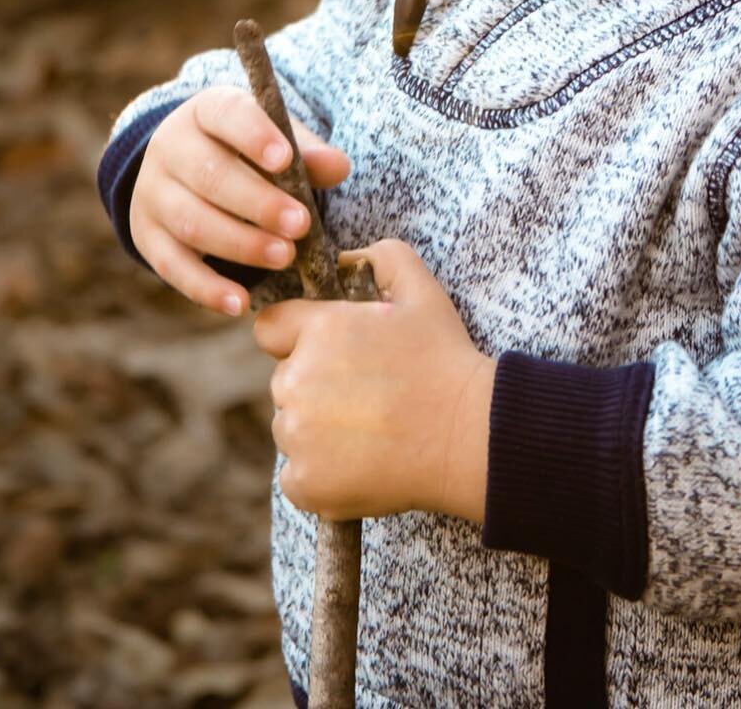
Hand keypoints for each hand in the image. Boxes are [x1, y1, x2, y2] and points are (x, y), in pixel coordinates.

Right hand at [130, 84, 351, 315]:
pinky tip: (238, 302)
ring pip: (192, 221)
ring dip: (240, 244)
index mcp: (205, 112)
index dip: (254, 136)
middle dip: (257, 203)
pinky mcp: (147, 237)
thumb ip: (306, 154)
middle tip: (301, 225)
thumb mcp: (274, 142)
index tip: (286, 160)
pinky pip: (172, 266)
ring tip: (284, 257)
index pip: (226, 115)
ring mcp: (153, 194)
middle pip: (209, 175)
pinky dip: (206, 288)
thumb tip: (339, 167)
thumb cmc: (245, 153)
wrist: (185, 171)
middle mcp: (170, 148)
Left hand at [254, 238, 497, 523]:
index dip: (297, 339)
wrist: (469, 435)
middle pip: (284, 383)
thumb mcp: (421, 290)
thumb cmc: (445, 359)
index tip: (330, 354)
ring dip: (317, 431)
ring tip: (370, 432)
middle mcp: (297, 380)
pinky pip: (296, 476)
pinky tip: (362, 464)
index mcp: (319, 330)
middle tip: (365, 397)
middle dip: (314, 387)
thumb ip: (378, 258)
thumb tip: (344, 260)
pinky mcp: (305, 482)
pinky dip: (322, 475)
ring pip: (290, 429)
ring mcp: (297, 435)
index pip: (271, 329)